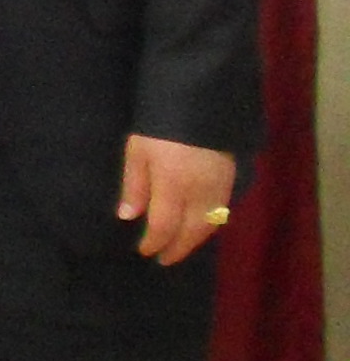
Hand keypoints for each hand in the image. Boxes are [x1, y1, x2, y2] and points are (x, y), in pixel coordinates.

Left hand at [117, 134, 238, 264]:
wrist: (200, 102)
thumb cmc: (160, 126)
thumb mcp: (138, 151)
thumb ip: (134, 185)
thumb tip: (128, 216)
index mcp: (173, 186)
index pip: (165, 226)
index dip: (155, 242)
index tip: (145, 251)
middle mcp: (200, 193)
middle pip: (191, 232)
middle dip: (177, 248)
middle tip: (164, 258)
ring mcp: (220, 187)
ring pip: (210, 225)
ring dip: (195, 240)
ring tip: (180, 247)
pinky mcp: (232, 179)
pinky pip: (222, 212)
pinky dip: (210, 225)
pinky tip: (199, 226)